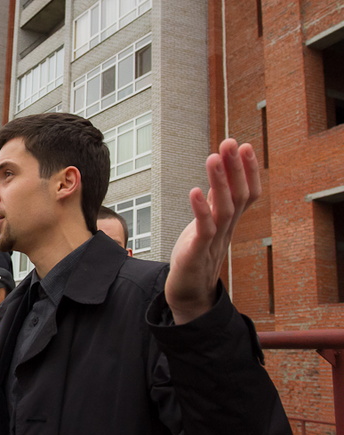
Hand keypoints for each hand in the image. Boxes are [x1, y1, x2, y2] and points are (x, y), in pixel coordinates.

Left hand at [165, 139, 260, 323]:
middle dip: (235, 168)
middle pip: (238, 197)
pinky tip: (195, 191)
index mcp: (229, 222)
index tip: (244, 145)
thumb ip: (214, 201)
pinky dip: (200, 210)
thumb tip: (219, 174)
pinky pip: (203, 230)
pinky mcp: (196, 253)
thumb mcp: (207, 224)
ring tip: (213, 157)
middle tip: (231, 141)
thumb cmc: (195, 255)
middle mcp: (226, 230)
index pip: (247, 194)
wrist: (187, 293)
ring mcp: (213, 242)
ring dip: (219, 183)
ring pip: (223, 210)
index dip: (248, 171)